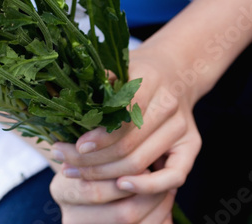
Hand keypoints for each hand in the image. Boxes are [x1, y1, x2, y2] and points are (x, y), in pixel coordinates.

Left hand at [48, 40, 201, 221]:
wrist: (176, 70)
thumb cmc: (136, 70)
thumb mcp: (116, 65)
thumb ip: (97, 80)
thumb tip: (60, 91)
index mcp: (149, 80)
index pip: (121, 117)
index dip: (98, 137)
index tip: (75, 147)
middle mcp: (168, 104)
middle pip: (128, 146)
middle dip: (93, 161)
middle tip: (65, 166)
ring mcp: (182, 127)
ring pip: (142, 162)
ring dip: (108, 175)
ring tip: (78, 176)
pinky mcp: (191, 146)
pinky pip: (173, 177)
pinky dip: (147, 186)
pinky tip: (122, 186)